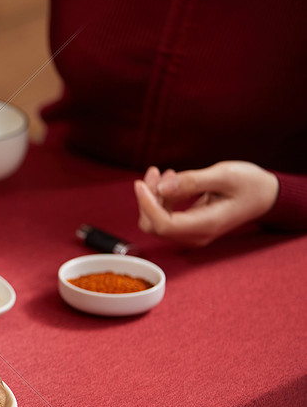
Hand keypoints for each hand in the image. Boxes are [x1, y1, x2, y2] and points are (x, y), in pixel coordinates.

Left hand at [134, 161, 279, 246]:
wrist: (266, 195)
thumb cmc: (250, 184)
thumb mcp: (224, 175)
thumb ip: (193, 181)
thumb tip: (162, 187)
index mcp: (206, 225)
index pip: (164, 225)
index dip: (147, 205)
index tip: (140, 183)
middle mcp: (196, 235)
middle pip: (154, 225)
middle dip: (148, 198)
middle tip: (156, 171)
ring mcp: (191, 233)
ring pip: (156, 221)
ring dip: (153, 196)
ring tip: (163, 172)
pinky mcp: (188, 227)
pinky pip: (164, 217)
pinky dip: (160, 198)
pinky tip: (169, 179)